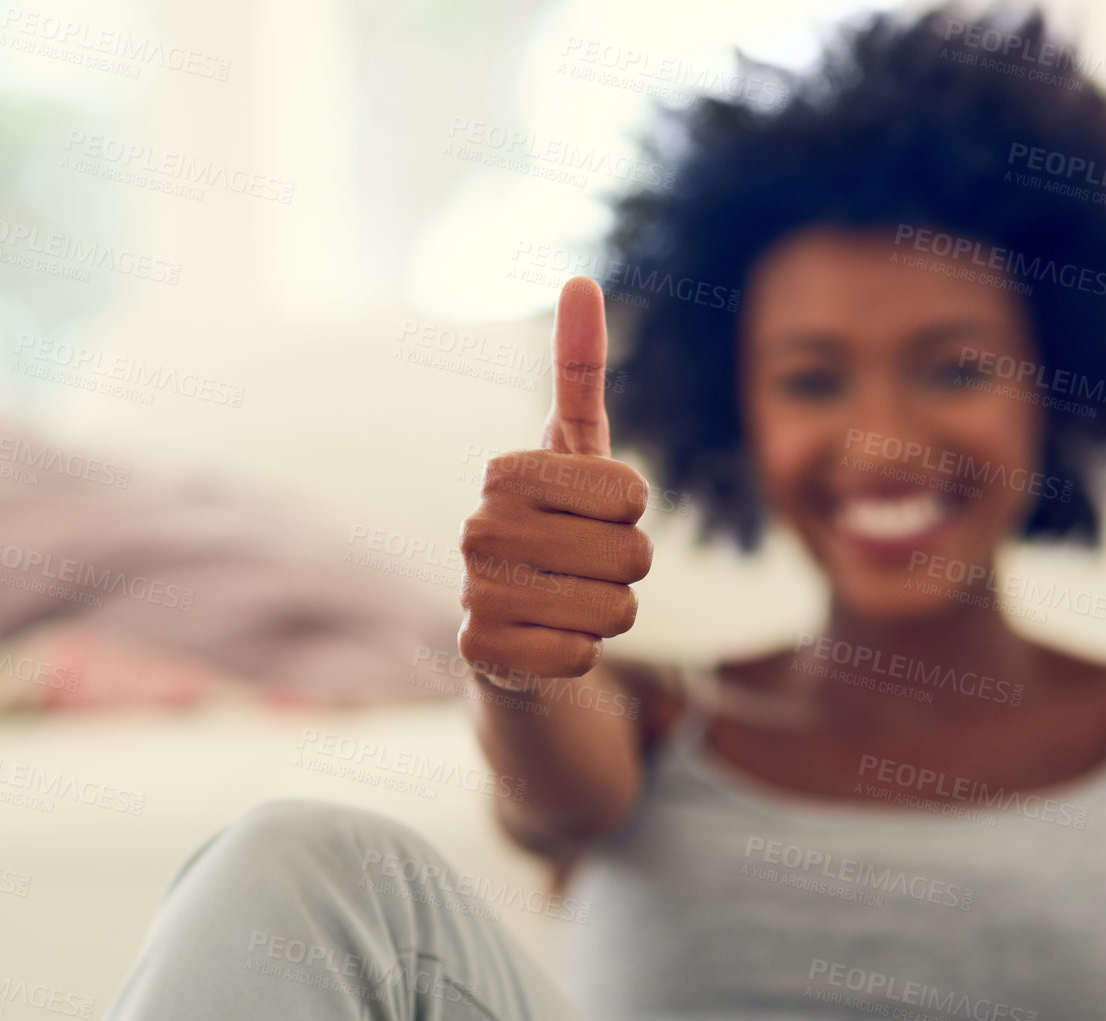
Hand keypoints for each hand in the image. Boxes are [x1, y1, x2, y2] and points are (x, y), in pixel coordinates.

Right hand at [457, 276, 653, 691]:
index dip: (630, 515)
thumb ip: (579, 369)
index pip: (633, 495)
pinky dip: (579, 655)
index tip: (591, 516)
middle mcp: (478, 526)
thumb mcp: (575, 449)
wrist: (511, 624)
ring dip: (607, 615)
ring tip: (565, 603)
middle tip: (581, 569)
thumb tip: (580, 278)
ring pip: (614, 611)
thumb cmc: (555, 526)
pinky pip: (581, 656)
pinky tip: (544, 640)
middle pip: (632, 557)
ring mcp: (473, 590)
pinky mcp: (480, 651)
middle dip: (626, 572)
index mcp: (506, 471)